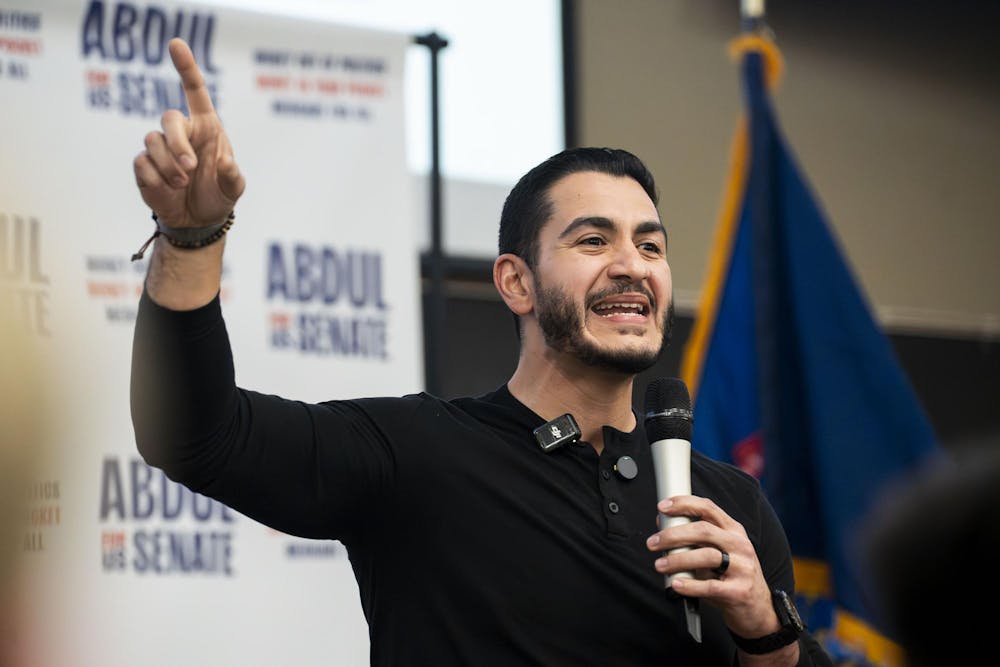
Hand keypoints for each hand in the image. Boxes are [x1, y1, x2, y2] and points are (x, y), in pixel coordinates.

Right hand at [133, 38, 244, 227]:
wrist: (198, 221)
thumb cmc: (219, 195)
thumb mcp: (234, 188)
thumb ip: (233, 175)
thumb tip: (226, 162)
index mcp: (206, 128)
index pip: (194, 91)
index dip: (186, 67)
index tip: (175, 44)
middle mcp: (182, 133)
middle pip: (169, 118)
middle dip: (178, 143)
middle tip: (190, 167)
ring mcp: (161, 148)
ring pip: (153, 142)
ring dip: (169, 166)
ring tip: (182, 184)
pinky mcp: (145, 166)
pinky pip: (142, 163)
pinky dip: (156, 178)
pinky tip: (168, 189)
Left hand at [646, 495, 780, 639]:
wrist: (757, 609)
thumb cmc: (731, 576)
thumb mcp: (718, 551)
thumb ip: (694, 538)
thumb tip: (663, 523)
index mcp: (733, 530)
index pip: (708, 508)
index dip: (683, 503)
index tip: (662, 506)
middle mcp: (740, 545)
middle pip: (703, 530)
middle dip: (673, 535)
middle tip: (652, 542)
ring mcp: (743, 567)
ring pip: (706, 556)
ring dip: (677, 560)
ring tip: (660, 565)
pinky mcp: (740, 591)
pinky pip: (710, 585)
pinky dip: (690, 585)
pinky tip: (676, 584)